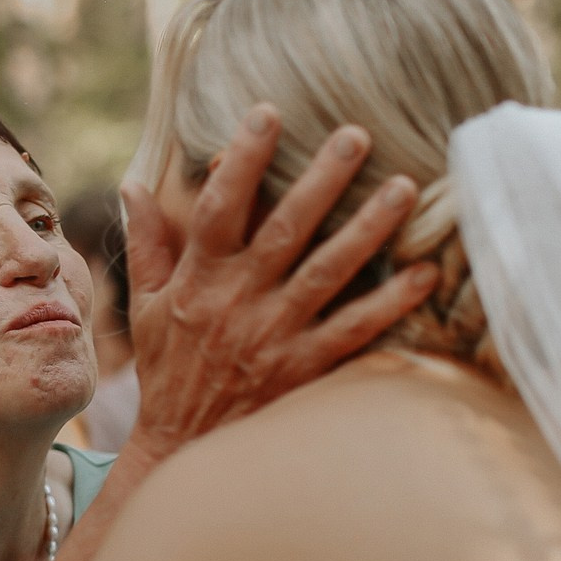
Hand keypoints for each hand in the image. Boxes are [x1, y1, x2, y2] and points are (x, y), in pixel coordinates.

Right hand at [120, 106, 433, 460]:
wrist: (182, 448)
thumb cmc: (167, 370)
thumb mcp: (145, 305)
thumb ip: (147, 244)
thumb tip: (134, 185)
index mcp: (200, 279)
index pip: (220, 207)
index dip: (242, 159)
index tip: (267, 113)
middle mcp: (239, 301)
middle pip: (286, 229)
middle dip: (322, 179)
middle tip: (356, 133)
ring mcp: (275, 335)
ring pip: (328, 272)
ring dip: (368, 228)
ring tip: (405, 187)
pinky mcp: (304, 369)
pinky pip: (354, 331)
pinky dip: (391, 303)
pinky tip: (426, 273)